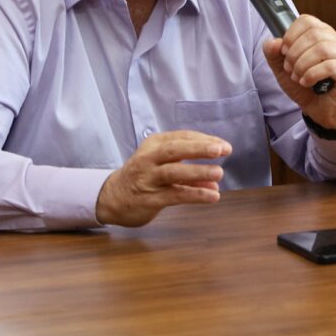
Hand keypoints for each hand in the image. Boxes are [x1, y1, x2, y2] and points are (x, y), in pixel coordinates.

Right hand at [95, 130, 231, 226]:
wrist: (111, 198)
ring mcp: (148, 178)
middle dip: (199, 148)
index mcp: (154, 144)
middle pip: (175, 149)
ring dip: (198, 172)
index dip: (204, 140)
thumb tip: (215, 182)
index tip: (224, 146)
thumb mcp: (163, 167)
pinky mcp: (149, 198)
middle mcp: (149, 159)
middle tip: (222, 150)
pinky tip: (212, 196)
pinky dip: (195, 194)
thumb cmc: (143, 177)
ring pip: (174, 172)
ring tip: (219, 173)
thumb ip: (189, 173)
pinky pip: (175, 194)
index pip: (182, 137)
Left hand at [263, 14, 335, 129]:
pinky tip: (306, 82)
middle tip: (289, 69)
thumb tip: (272, 42)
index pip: (307, 21)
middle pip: (314, 33)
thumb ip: (274, 54)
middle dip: (295, 53)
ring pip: (322, 49)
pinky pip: (330, 66)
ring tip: (297, 77)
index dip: (291, 35)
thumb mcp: (283, 69)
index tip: (284, 51)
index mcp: (322, 34)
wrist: (320, 109)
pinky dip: (312, 74)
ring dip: (302, 65)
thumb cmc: (305, 84)